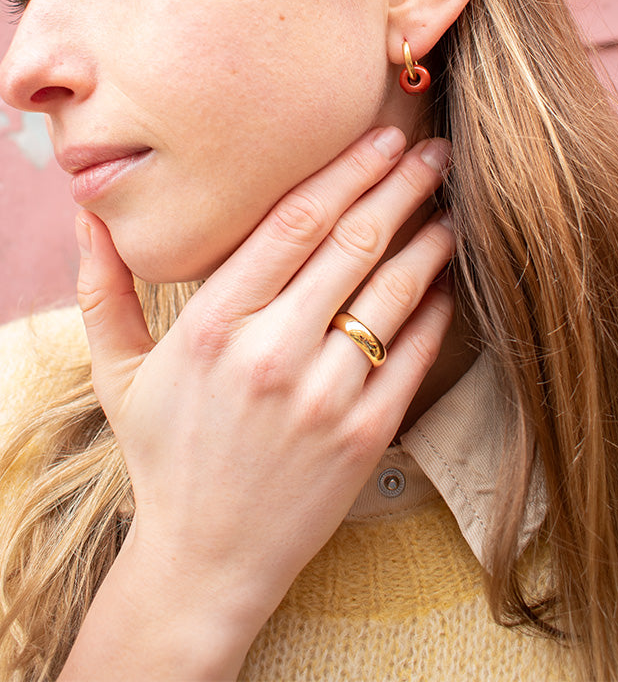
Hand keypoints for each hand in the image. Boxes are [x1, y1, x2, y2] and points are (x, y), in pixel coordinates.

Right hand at [71, 127, 454, 678]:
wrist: (206, 559)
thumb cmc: (165, 454)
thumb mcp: (119, 372)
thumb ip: (103, 289)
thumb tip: (88, 213)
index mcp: (212, 325)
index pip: (294, 222)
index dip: (345, 170)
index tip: (379, 138)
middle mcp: (271, 352)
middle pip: (352, 242)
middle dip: (399, 185)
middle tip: (432, 150)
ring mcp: (323, 396)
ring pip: (393, 291)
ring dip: (428, 238)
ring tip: (448, 205)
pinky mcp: (365, 435)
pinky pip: (413, 354)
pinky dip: (436, 309)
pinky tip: (445, 280)